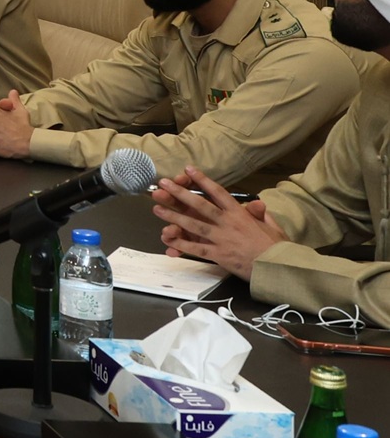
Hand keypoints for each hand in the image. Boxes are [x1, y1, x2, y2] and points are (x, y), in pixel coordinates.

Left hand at [152, 165, 282, 279]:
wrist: (280, 268)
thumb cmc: (277, 247)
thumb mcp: (272, 226)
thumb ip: (260, 213)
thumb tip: (258, 202)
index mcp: (240, 214)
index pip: (218, 193)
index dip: (202, 180)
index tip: (188, 169)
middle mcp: (228, 223)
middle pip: (199, 205)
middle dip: (179, 193)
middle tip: (163, 183)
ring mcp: (222, 239)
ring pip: (192, 225)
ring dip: (173, 216)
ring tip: (156, 208)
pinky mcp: (219, 255)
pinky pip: (196, 249)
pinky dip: (181, 245)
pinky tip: (167, 240)